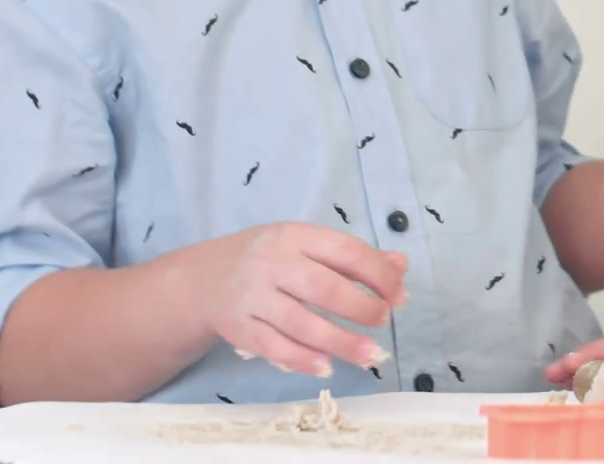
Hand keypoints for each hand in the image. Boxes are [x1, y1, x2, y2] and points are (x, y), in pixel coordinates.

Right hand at [192, 222, 407, 377]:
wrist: (202, 280)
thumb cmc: (268, 260)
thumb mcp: (305, 246)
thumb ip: (352, 257)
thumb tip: (400, 267)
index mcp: (295, 236)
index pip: (344, 251)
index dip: (377, 274)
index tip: (399, 295)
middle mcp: (271, 263)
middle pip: (322, 287)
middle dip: (360, 307)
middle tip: (383, 320)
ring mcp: (251, 296)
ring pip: (300, 322)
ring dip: (339, 341)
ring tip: (370, 355)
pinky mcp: (237, 327)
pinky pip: (272, 346)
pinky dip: (300, 358)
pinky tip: (326, 367)